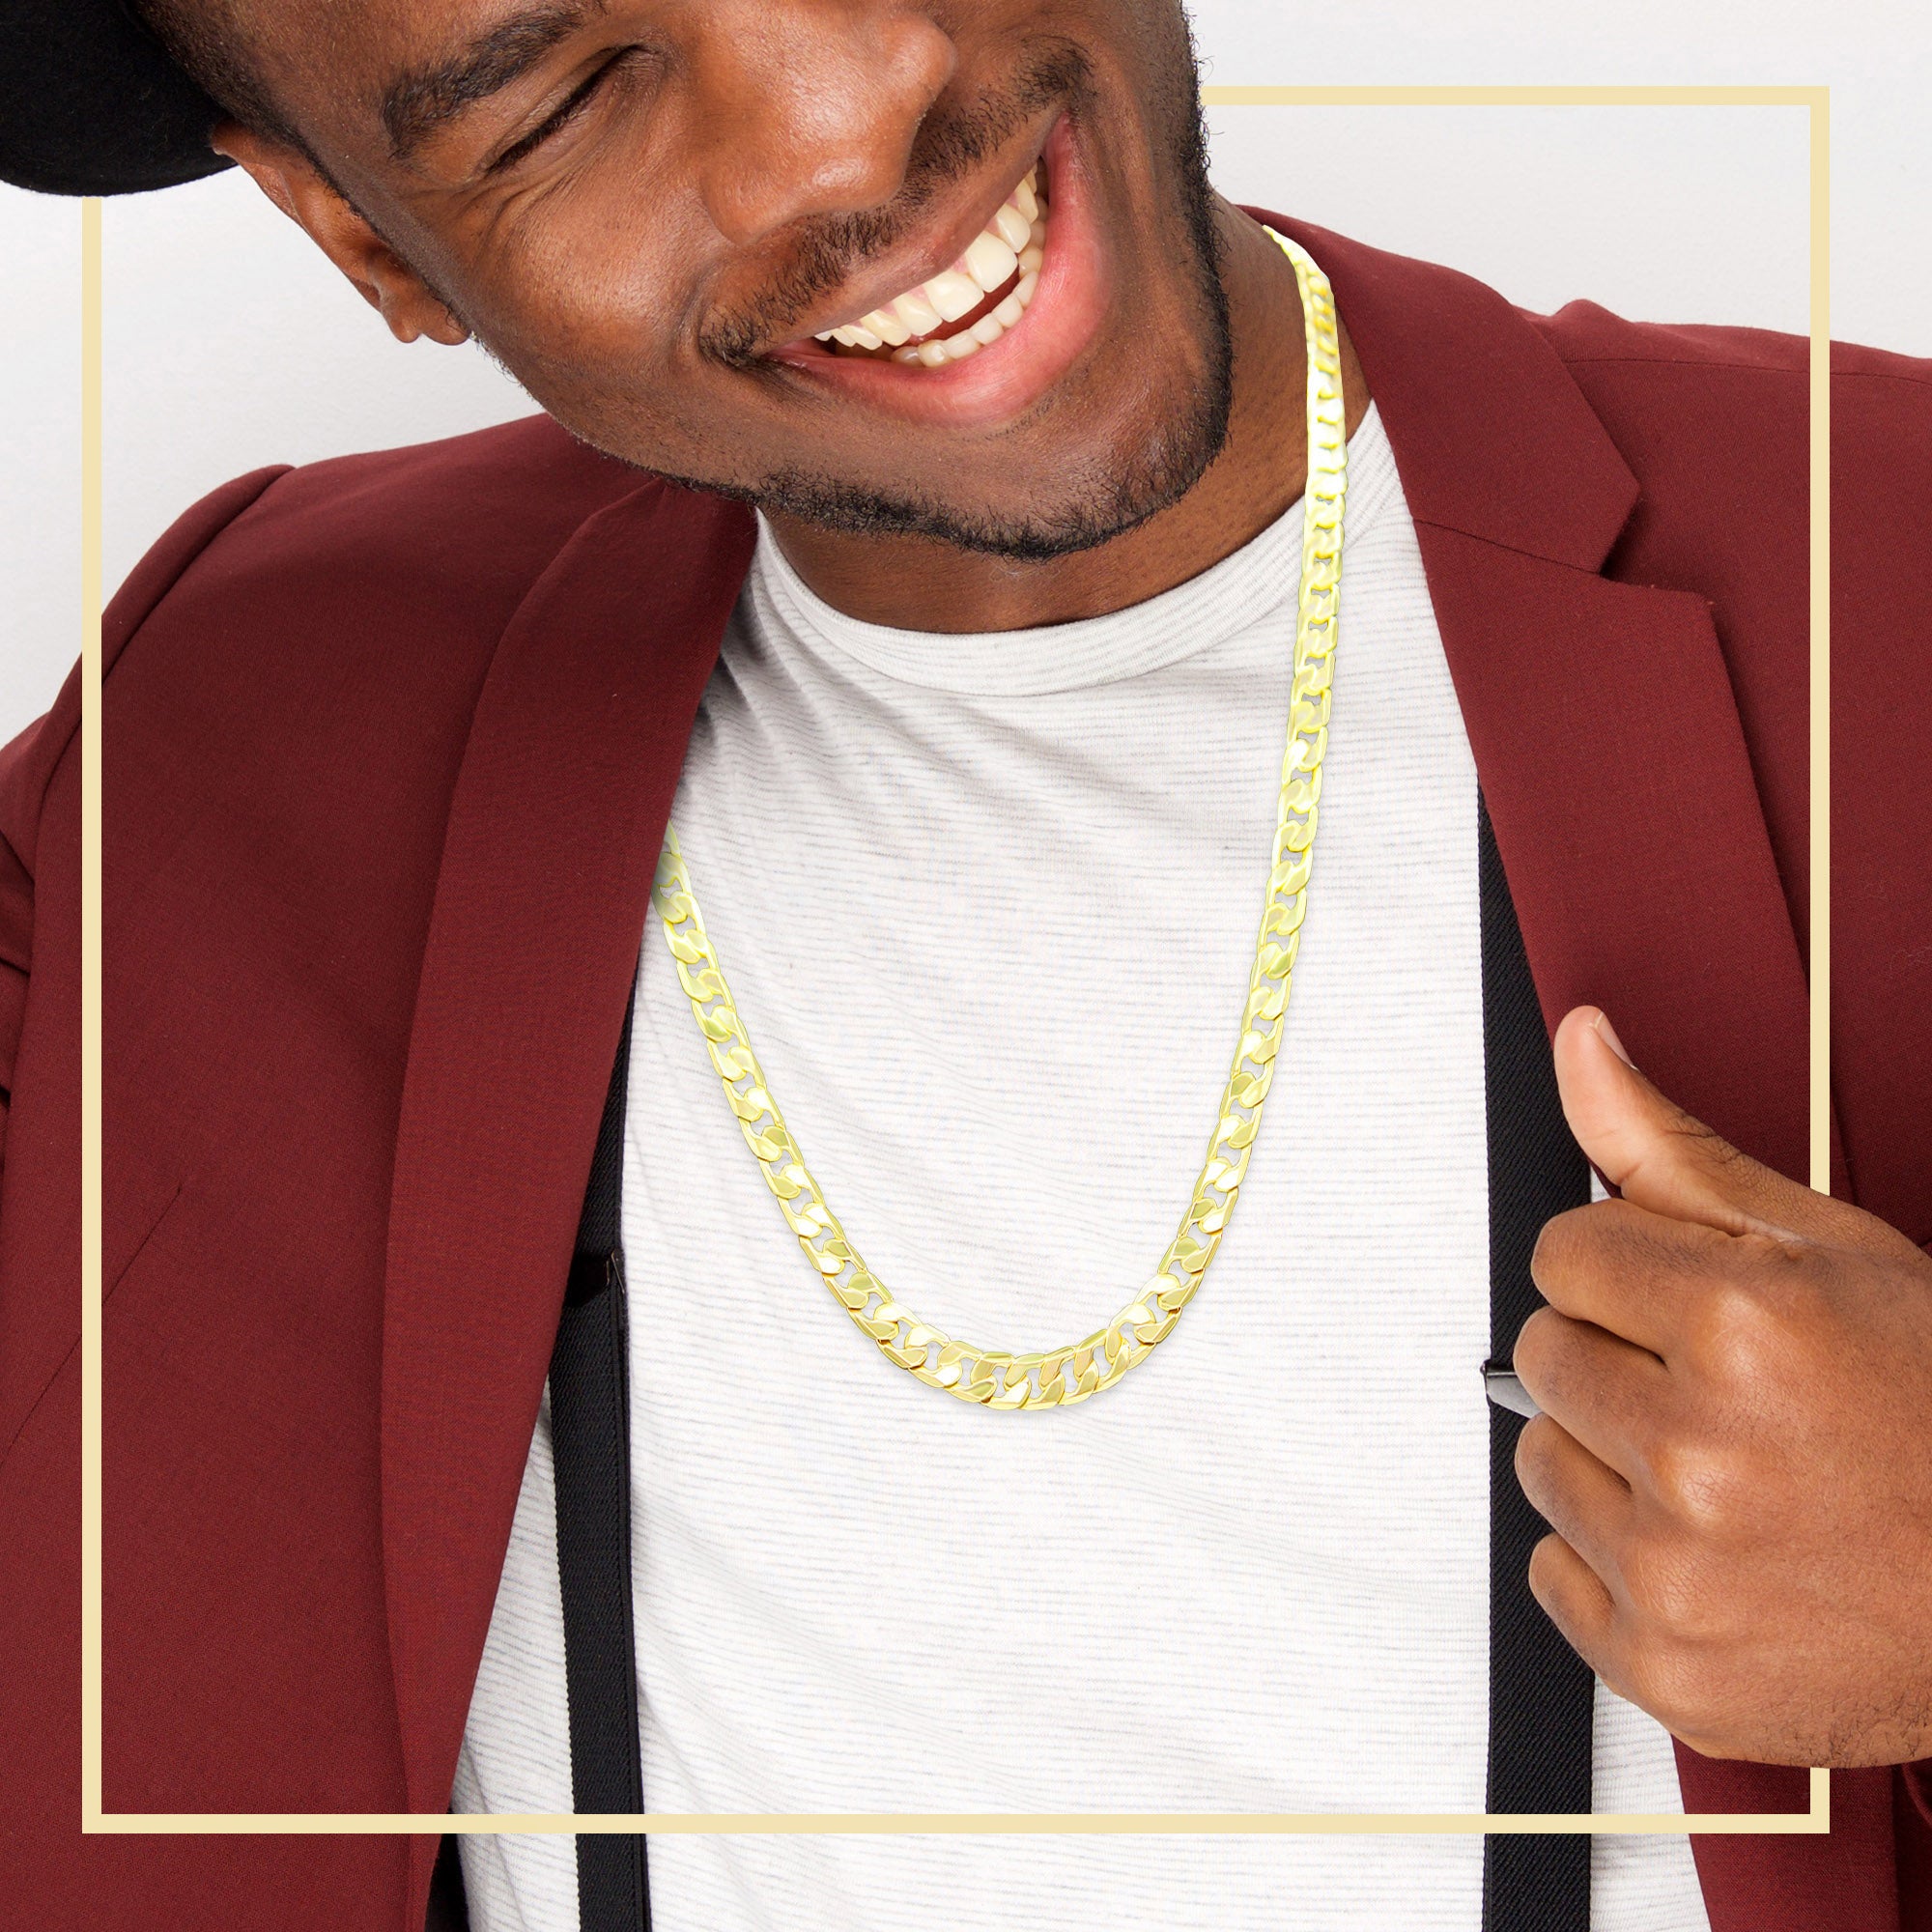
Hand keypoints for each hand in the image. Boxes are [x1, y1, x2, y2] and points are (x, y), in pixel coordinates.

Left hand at [1513, 1006, 1931, 1766]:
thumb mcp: (1824, 1249)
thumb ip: (1668, 1149)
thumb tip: (1581, 1044)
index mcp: (1740, 1325)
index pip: (1565, 1248)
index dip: (1631, 1269)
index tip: (1692, 1303)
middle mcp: (1701, 1450)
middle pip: (1543, 1350)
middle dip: (1616, 1355)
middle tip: (1723, 1392)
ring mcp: (1680, 1570)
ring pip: (1539, 1459)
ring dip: (1608, 1458)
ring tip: (1725, 1473)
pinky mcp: (1665, 1667)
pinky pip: (1552, 1572)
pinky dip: (1613, 1561)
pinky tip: (1708, 1550)